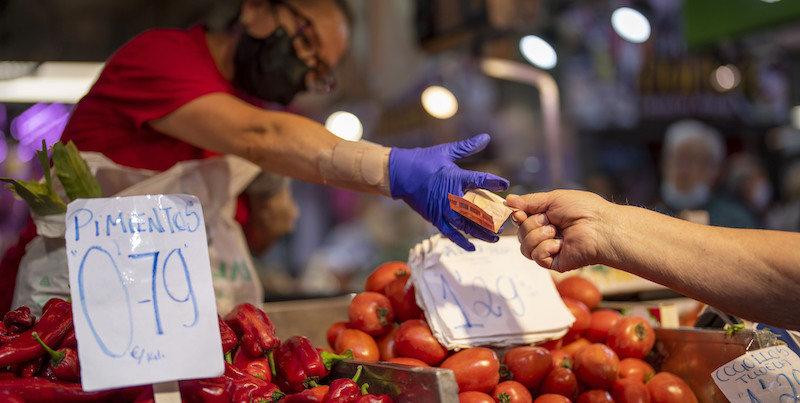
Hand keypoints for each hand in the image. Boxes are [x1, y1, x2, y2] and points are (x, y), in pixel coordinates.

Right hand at [389, 133, 508, 250]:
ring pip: (466, 225)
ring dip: (481, 232)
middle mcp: (451, 196)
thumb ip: (467, 147)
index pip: (479, 180)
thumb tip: (486, 137)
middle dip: (493, 217)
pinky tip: (473, 247)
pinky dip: (461, 241)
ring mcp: (442, 209)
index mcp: (455, 177)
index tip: (505, 184)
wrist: (399, 174)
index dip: (494, 182)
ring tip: (495, 238)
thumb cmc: (423, 160)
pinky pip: (450, 233)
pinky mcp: (434, 218)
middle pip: (477, 210)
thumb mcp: (446, 151)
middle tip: (505, 222)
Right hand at [506, 190, 610, 271]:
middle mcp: (545, 234)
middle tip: (550, 221)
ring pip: (524, 246)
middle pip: (520, 234)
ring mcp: (549, 249)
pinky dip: (545, 248)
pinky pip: (536, 257)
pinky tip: (560, 244)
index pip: (520, 220)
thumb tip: (508, 200)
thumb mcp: (552, 199)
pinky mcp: (553, 262)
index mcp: (546, 218)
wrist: (600, 227)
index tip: (519, 213)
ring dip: (537, 236)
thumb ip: (529, 201)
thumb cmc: (583, 209)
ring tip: (555, 231)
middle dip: (531, 225)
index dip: (517, 216)